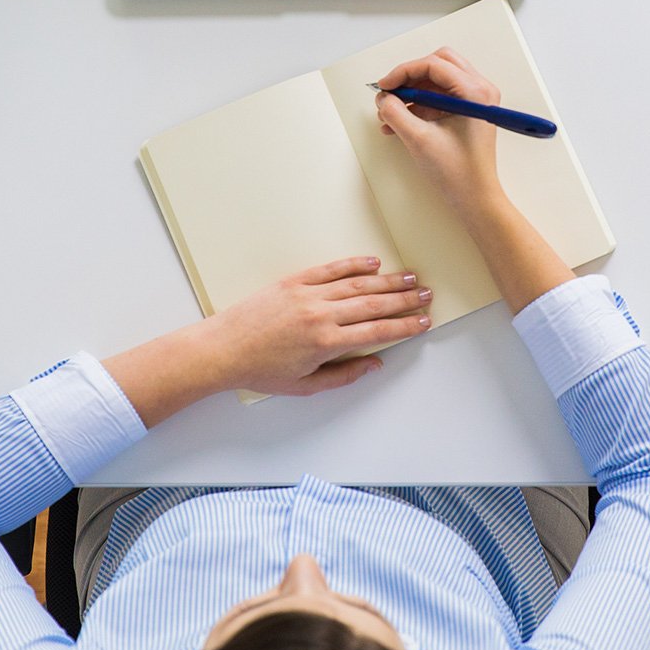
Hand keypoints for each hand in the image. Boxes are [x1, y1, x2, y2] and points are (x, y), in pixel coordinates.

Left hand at [204, 256, 431, 396]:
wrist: (223, 349)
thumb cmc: (261, 371)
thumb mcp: (305, 386)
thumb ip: (344, 375)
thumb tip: (375, 363)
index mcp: (326, 344)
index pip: (377, 332)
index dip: (404, 327)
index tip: (422, 322)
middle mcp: (320, 315)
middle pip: (374, 304)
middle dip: (405, 300)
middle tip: (427, 295)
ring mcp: (307, 295)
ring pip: (357, 284)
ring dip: (388, 281)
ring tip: (410, 277)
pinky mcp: (293, 281)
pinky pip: (330, 269)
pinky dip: (353, 264)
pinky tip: (373, 263)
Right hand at [374, 48, 507, 216]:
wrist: (475, 198)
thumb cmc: (458, 173)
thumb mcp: (418, 139)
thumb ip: (395, 113)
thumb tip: (383, 98)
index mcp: (474, 93)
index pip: (433, 65)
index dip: (403, 72)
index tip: (384, 86)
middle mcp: (479, 91)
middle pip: (438, 64)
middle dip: (409, 77)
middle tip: (390, 93)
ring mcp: (474, 101)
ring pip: (437, 80)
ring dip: (412, 92)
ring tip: (390, 113)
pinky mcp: (467, 112)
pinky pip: (439, 97)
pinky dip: (419, 104)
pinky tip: (400, 122)